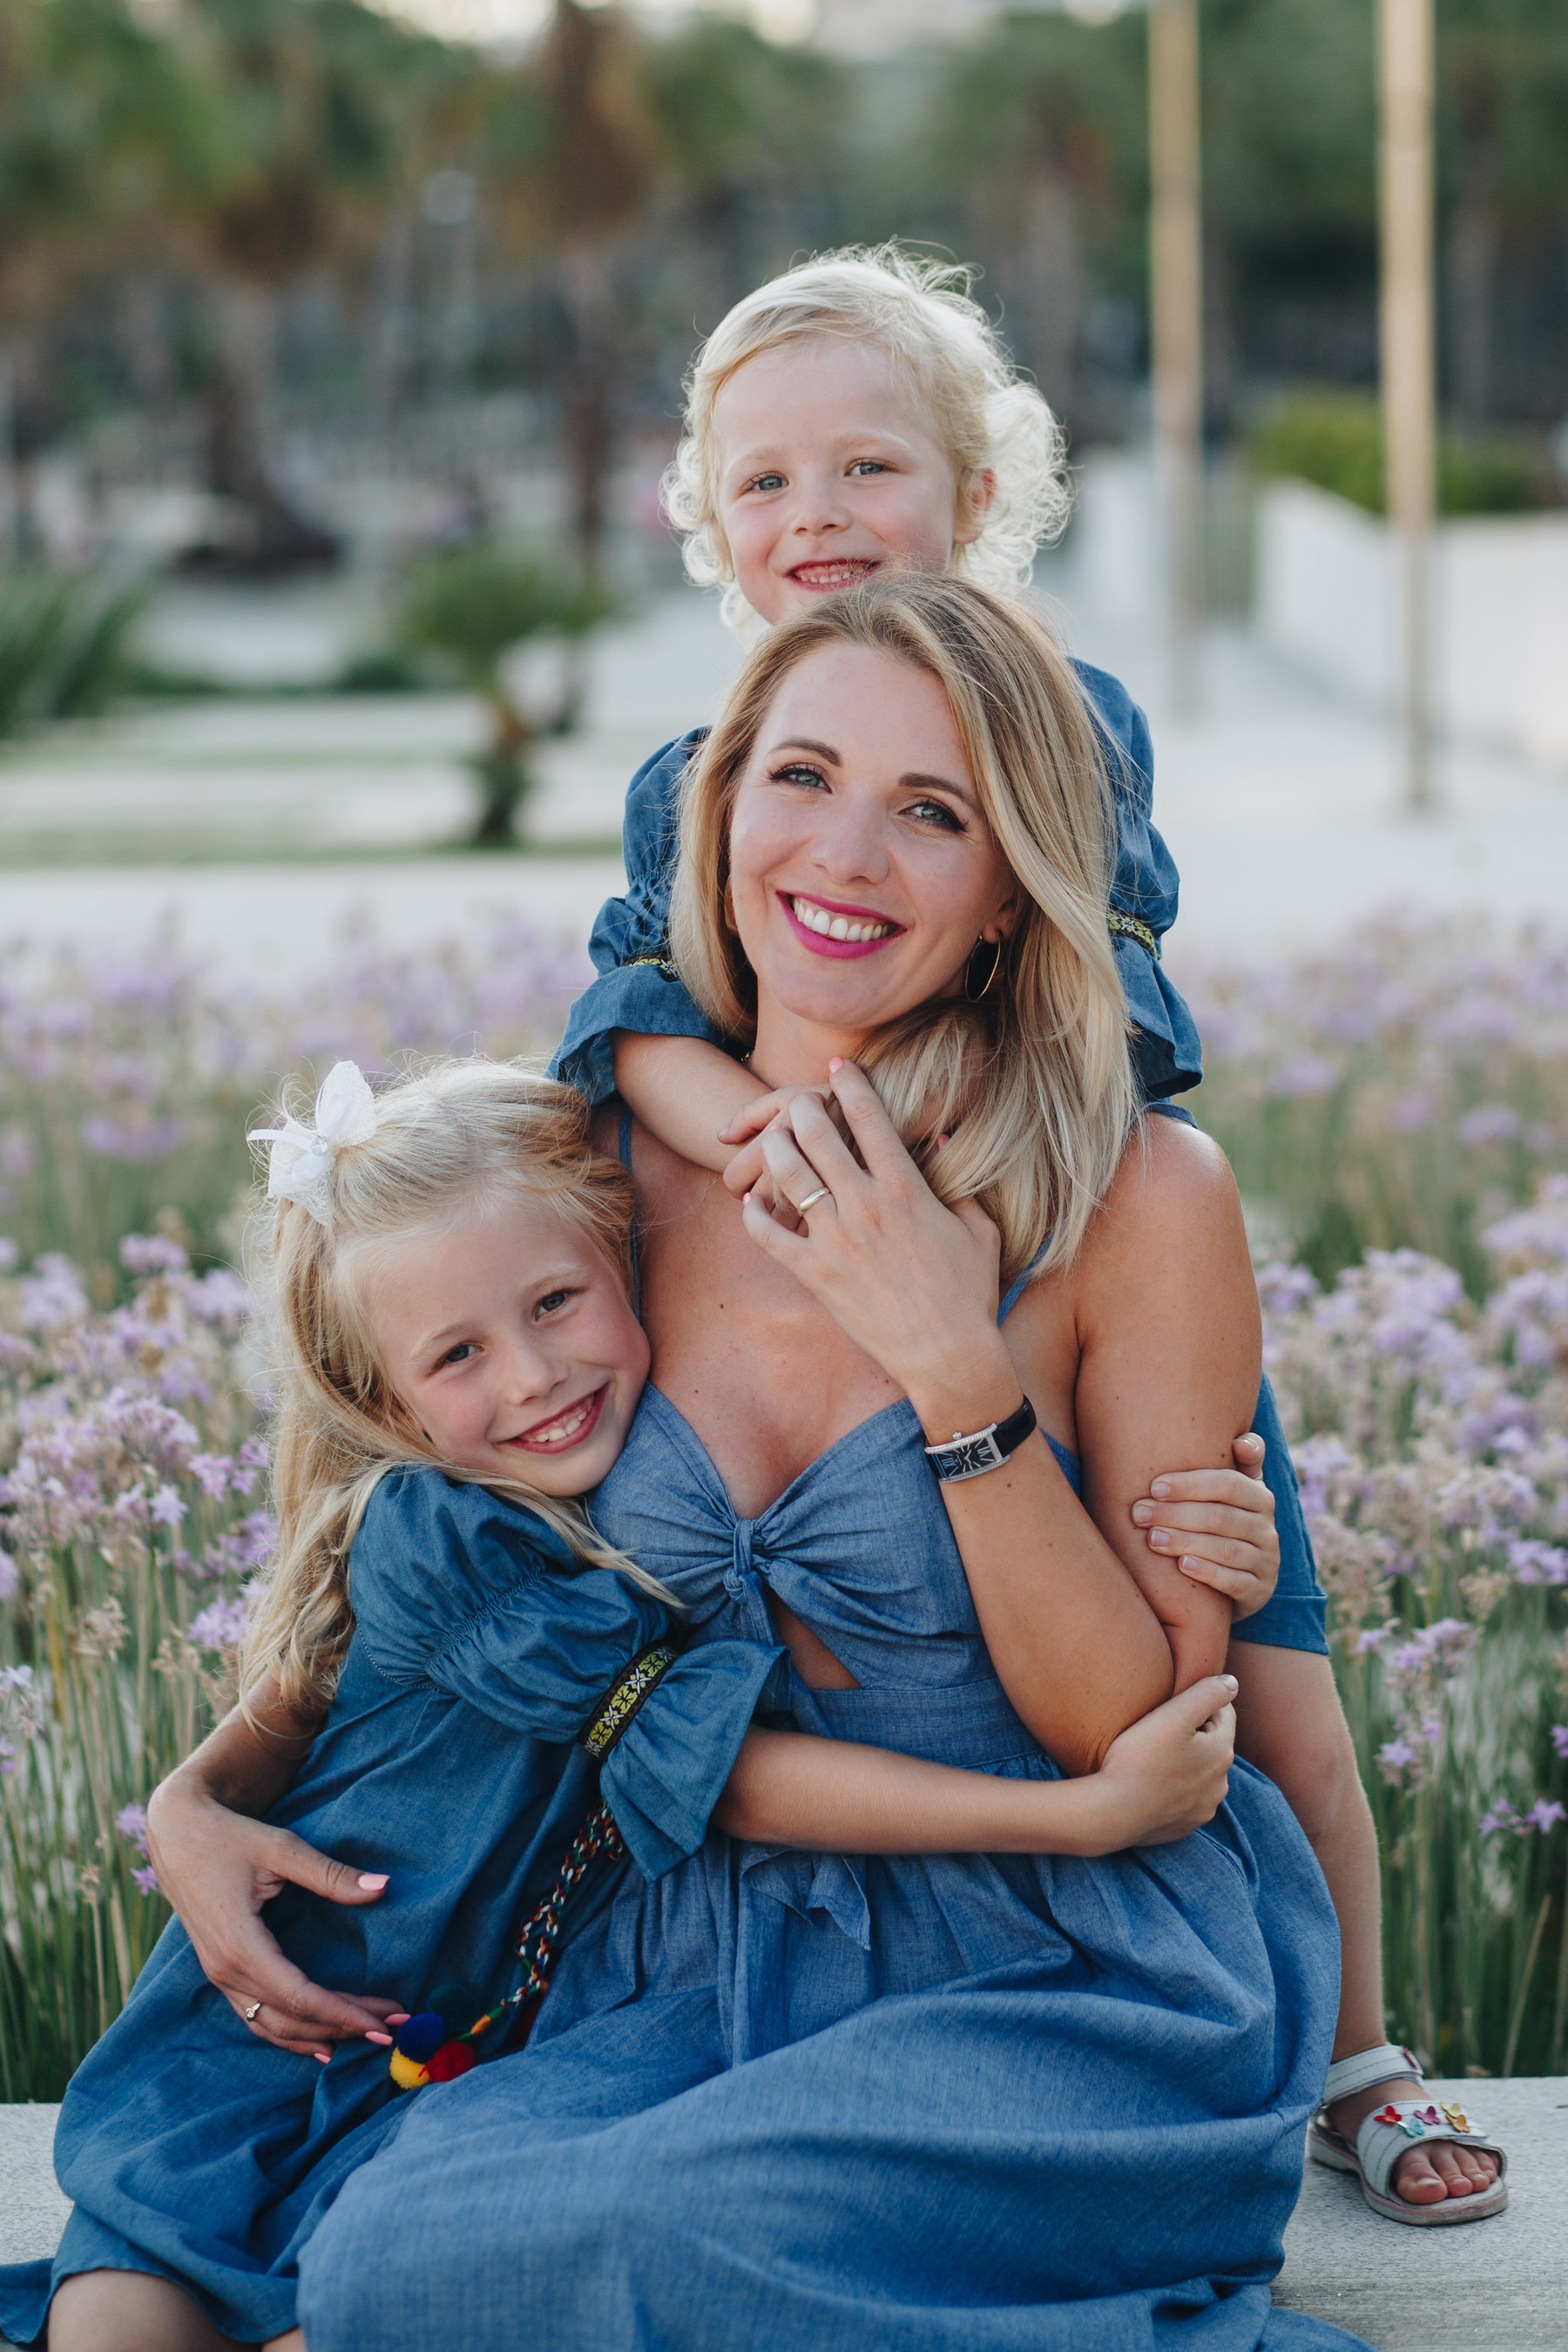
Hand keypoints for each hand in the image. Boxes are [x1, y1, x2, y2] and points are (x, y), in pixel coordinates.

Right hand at [146, 1771, 402, 2058]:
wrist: (177, 1834)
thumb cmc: (227, 1837)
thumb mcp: (281, 1848)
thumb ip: (330, 1874)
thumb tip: (383, 1888)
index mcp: (240, 1945)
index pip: (299, 1996)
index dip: (342, 2013)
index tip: (383, 2022)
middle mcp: (226, 1971)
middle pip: (291, 2018)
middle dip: (344, 2027)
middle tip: (393, 2030)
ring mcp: (219, 1976)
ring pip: (271, 2026)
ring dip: (319, 2036)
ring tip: (366, 2038)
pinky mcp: (220, 1972)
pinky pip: (254, 2017)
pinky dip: (289, 2034)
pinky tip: (319, 2042)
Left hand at [739, 1060, 1008, 1421]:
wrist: (949, 1355)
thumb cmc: (970, 1294)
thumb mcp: (979, 1230)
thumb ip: (958, 1184)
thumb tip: (942, 1141)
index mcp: (907, 1189)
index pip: (871, 1117)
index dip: (851, 1084)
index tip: (839, 1066)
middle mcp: (866, 1206)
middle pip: (817, 1135)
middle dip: (801, 1107)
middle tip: (796, 1101)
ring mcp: (835, 1241)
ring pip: (788, 1175)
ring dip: (774, 1149)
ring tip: (772, 1140)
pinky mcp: (814, 1275)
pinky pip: (767, 1235)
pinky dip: (753, 1212)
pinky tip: (749, 1200)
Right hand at [1091, 1673, 1236, 1847]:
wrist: (1112, 1812)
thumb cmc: (1140, 1759)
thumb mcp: (1174, 1715)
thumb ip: (1208, 1693)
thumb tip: (1232, 1683)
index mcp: (1222, 1753)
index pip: (1224, 1714)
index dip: (1199, 1703)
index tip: (1171, 1706)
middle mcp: (1221, 1784)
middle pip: (1213, 1745)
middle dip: (1195, 1734)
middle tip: (1159, 1729)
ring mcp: (1203, 1809)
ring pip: (1201, 1773)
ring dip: (1186, 1762)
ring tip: (1154, 1757)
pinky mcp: (1185, 1825)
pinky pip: (1186, 1798)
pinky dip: (1175, 1788)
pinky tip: (1153, 1783)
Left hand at [1131, 1432, 1278, 1618]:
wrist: (1235, 1581)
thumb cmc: (1218, 1523)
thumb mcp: (1225, 1493)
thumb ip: (1229, 1464)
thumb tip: (1239, 1440)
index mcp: (1259, 1496)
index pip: (1228, 1483)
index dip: (1191, 1483)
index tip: (1155, 1485)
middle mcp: (1267, 1526)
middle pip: (1221, 1516)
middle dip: (1176, 1513)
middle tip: (1139, 1513)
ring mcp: (1267, 1560)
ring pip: (1226, 1548)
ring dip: (1185, 1541)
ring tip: (1151, 1538)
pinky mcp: (1260, 1590)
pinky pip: (1235, 1581)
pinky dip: (1208, 1572)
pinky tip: (1182, 1565)